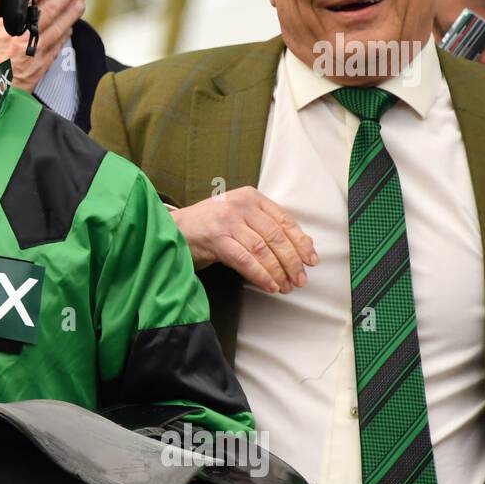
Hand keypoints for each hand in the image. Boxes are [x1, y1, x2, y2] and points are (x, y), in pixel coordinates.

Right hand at [0, 0, 87, 93]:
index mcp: (5, 27)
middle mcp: (21, 38)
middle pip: (49, 10)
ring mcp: (32, 54)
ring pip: (57, 28)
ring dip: (70, 13)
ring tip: (80, 1)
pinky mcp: (38, 69)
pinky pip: (55, 48)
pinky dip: (64, 36)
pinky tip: (69, 27)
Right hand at [169, 187, 317, 292]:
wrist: (174, 229)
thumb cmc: (209, 226)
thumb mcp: (239, 217)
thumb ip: (265, 226)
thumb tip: (301, 246)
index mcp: (251, 197)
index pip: (284, 220)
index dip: (301, 242)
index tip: (310, 260)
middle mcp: (240, 205)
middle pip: (276, 236)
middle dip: (292, 261)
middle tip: (299, 279)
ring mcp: (227, 221)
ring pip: (262, 249)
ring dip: (277, 271)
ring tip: (285, 286)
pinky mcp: (216, 238)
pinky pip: (245, 260)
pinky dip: (260, 275)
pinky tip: (269, 285)